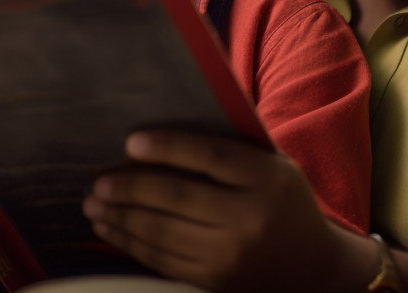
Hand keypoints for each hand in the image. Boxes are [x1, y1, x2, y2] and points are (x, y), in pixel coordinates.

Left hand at [82, 129, 374, 292]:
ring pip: (163, 232)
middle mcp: (251, 218)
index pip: (210, 156)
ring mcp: (232, 255)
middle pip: (178, 196)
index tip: (130, 140)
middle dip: (130, 187)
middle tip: (98, 180)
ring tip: (94, 203)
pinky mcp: (216, 281)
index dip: (168, 146)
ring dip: (121, 217)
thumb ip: (230, 151)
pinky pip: (163, 261)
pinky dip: (131, 244)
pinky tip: (112, 230)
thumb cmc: (283, 203)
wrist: (314, 268)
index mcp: (268, 179)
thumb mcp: (273, 167)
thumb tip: (163, 130)